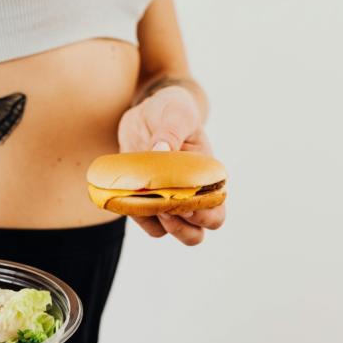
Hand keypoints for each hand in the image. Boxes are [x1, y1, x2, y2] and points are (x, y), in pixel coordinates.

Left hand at [117, 84, 225, 244]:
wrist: (147, 113)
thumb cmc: (171, 110)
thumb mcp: (175, 112)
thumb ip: (171, 130)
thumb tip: (162, 149)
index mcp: (208, 177)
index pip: (216, 211)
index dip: (202, 214)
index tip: (183, 201)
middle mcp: (192, 194)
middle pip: (196, 233)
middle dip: (182, 228)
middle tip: (164, 208)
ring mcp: (168, 199)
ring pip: (172, 232)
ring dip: (158, 225)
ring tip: (145, 202)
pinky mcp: (145, 199)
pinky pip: (144, 221)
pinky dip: (137, 215)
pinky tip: (127, 197)